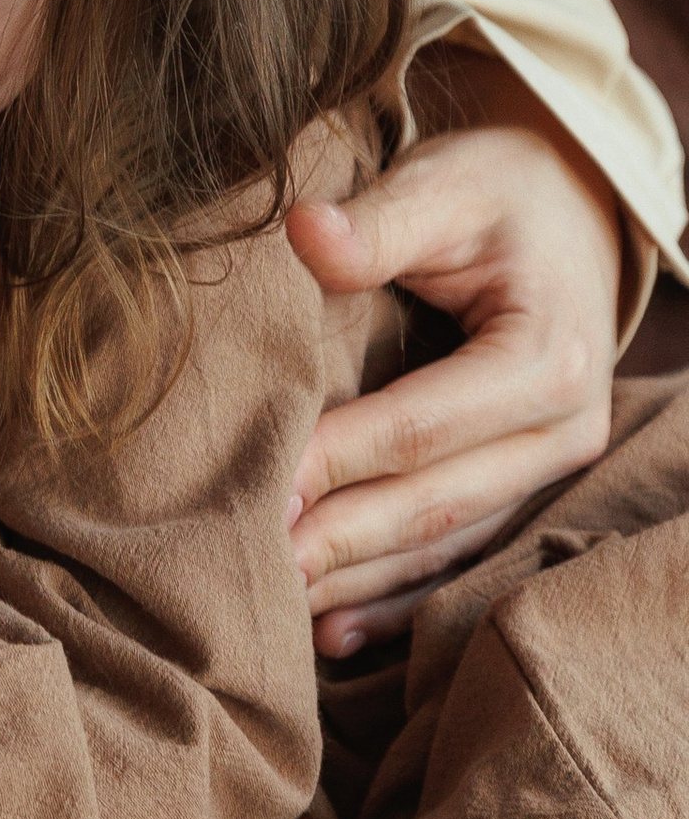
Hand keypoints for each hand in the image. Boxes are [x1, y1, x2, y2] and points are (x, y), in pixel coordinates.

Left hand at [288, 91, 620, 659]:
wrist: (569, 211)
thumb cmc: (496, 193)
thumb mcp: (445, 185)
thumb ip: (377, 220)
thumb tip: (303, 234)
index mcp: (548, 358)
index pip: (423, 424)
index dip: (337, 458)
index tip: (258, 481)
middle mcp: (565, 431)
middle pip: (435, 503)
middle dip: (339, 540)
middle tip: (250, 567)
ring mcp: (549, 473)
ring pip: (444, 547)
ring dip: (357, 582)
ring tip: (273, 607)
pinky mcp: (523, 491)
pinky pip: (458, 560)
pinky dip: (394, 601)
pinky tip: (331, 633)